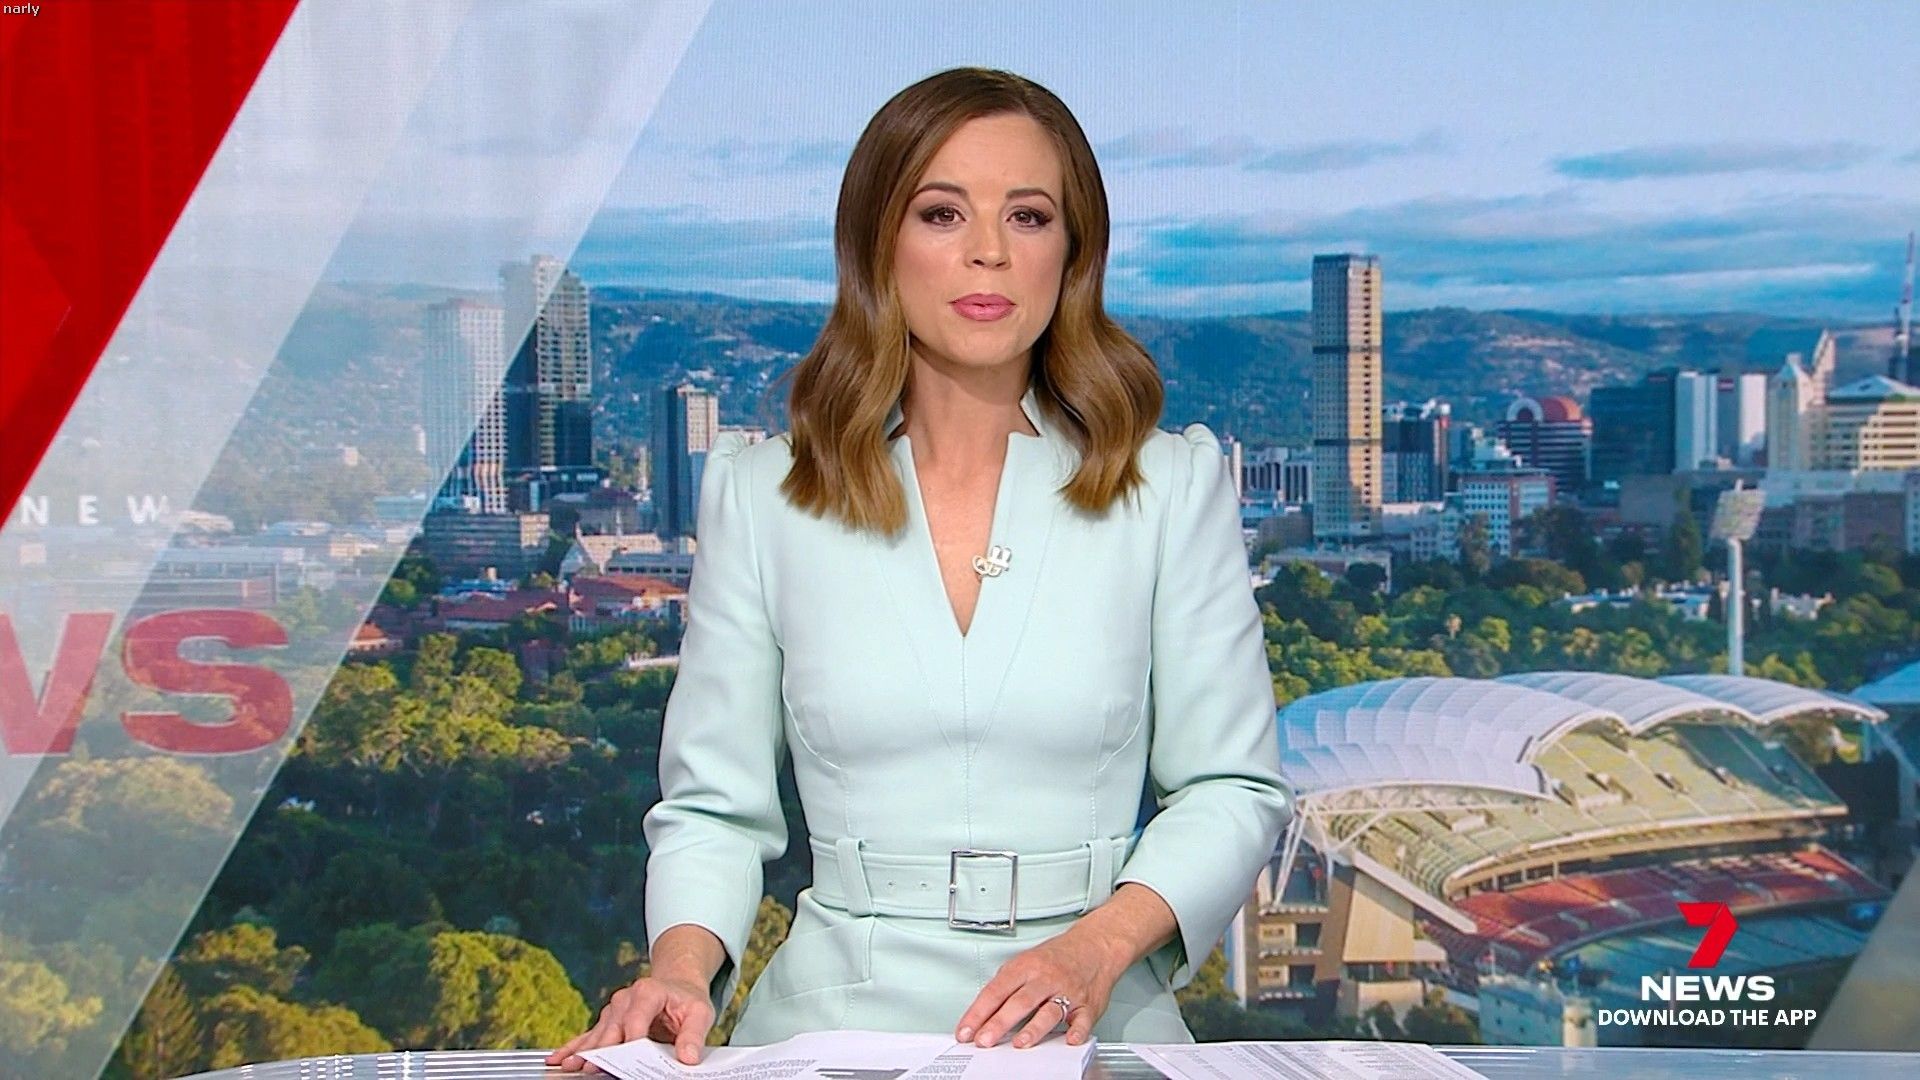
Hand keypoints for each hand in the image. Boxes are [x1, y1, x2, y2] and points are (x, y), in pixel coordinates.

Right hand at [546, 974, 714, 1070]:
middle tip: (591, 1068)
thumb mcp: (700, 1013)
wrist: (677, 985)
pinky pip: (589, 1036)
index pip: (636, 1019)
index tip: (629, 1060)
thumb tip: (688, 1057)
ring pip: (597, 1034)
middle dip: (602, 1050)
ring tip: (570, 1066)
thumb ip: (693, 1035)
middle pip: (612, 1029)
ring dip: (583, 1051)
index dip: (632, 1040)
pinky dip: (574, 1048)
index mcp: (648, 992)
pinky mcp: (608, 1022)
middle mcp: (626, 999)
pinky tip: (559, 1058)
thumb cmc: (686, 999)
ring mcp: (614, 1010)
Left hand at [953, 926, 1122, 1049]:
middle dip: (999, 1023)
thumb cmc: (1058, 956)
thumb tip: (982, 1013)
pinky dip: (1077, 1030)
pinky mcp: (1088, 1005)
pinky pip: (1083, 1019)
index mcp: (1026, 967)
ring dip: (1034, 1028)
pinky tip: (1070, 1040)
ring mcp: (1068, 992)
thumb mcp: (1026, 961)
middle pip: (1019, 1002)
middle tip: (983, 1041)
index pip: (996, 991)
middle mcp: (1045, 979)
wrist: (1096, 945)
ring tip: (1019, 1043)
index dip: (978, 1012)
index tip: (965, 1031)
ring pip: (1049, 1011)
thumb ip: (1006, 985)